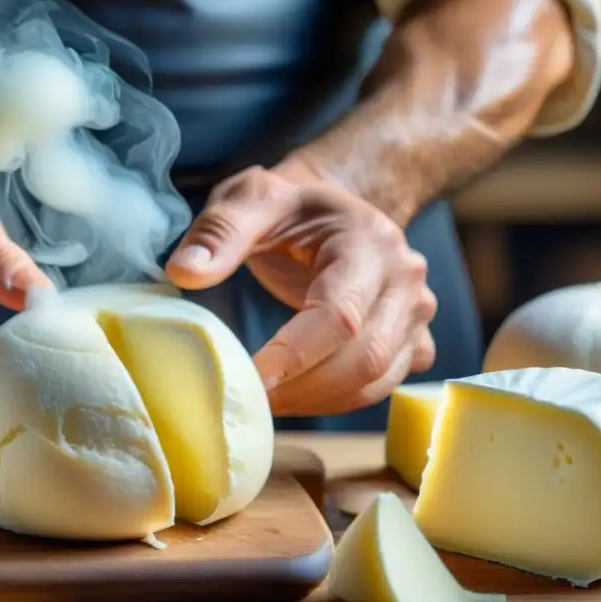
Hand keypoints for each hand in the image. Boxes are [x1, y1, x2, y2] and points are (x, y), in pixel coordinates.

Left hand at [166, 166, 436, 415]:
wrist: (333, 207)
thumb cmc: (289, 206)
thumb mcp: (250, 198)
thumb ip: (219, 231)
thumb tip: (184, 273)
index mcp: (369, 242)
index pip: (339, 314)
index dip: (295, 356)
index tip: (250, 378)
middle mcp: (405, 279)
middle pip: (366, 356)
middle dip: (304, 388)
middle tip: (250, 400)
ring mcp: (416, 313)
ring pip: (379, 379)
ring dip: (320, 402)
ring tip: (267, 403)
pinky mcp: (415, 339)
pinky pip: (383, 386)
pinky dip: (339, 402)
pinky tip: (298, 396)